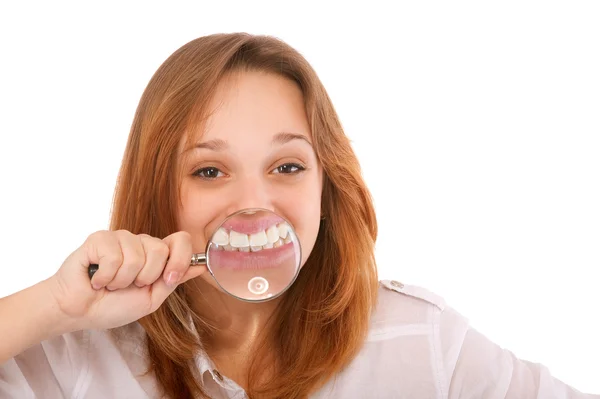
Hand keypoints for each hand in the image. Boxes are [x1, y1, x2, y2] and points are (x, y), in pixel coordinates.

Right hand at [48, 230, 205, 330]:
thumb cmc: (113, 306)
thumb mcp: (151, 299)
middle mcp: (140, 242)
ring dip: (122, 281)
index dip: (180, 259)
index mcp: (155, 254)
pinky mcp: (99, 238)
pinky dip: (105, 277)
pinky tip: (97, 279)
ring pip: (136, 256)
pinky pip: (114, 257)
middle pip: (160, 250)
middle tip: (128, 286)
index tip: (168, 279)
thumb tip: (201, 266)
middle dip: (145, 277)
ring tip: (110, 284)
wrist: (80, 312)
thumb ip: (174, 280)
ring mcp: (120, 237)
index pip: (181, 240)